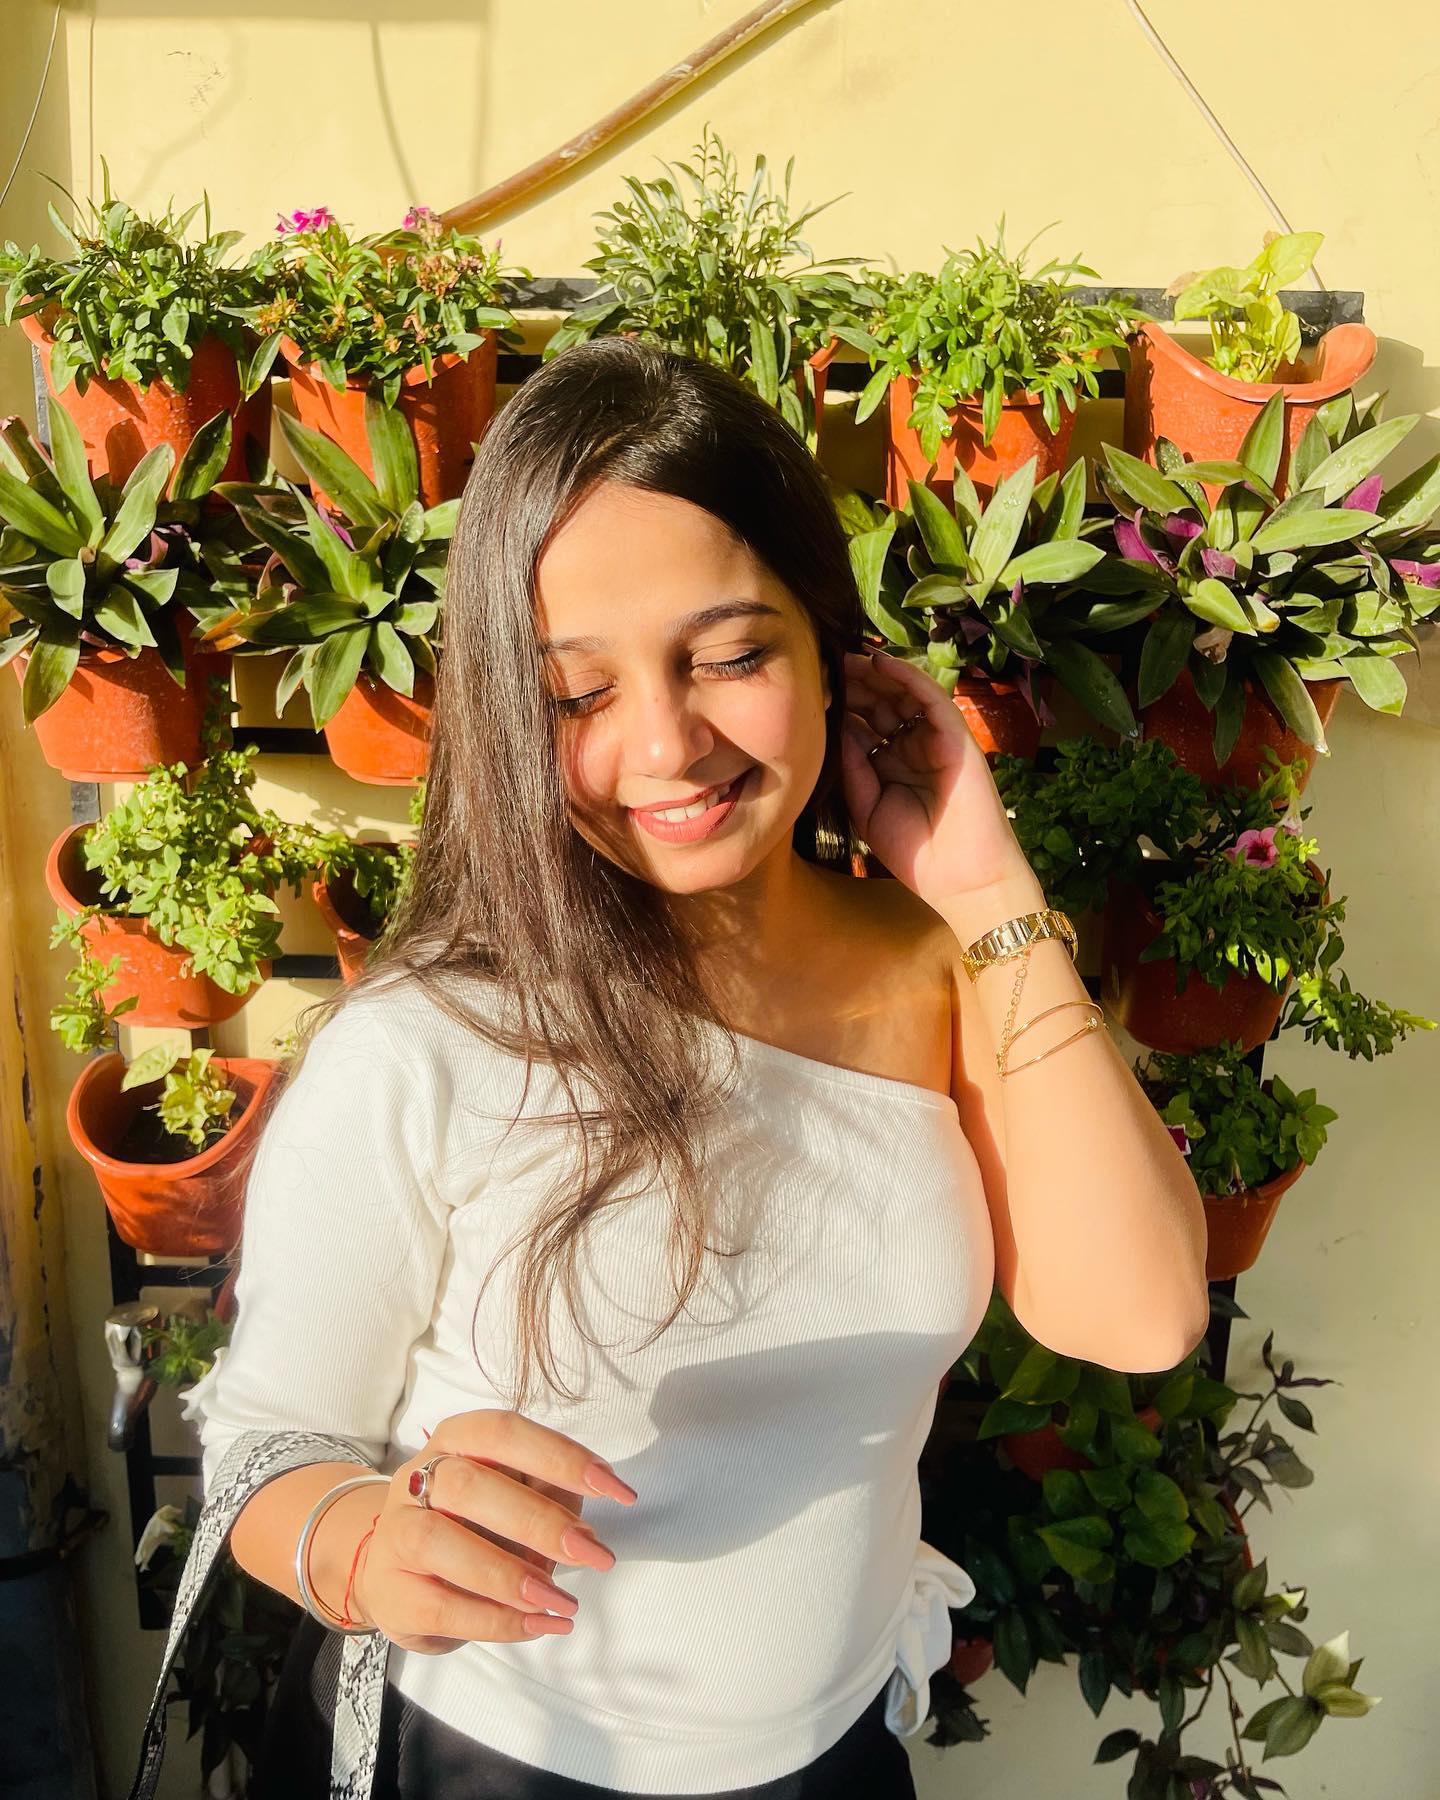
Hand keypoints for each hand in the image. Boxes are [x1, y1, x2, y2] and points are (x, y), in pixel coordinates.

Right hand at [348, 1409, 635, 1654]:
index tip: (616, 1490)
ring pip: (441, 1543)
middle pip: (469, 1485)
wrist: (394, 1574)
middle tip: (594, 1552)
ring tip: (563, 1600)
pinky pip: (441, 1608)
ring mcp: (396, 1535)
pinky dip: (497, 1621)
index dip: (561, 1456)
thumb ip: (551, 1492)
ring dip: (510, 1575)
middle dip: (539, 1521)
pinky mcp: (392, 1594)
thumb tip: (592, 1508)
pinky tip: (540, 1626)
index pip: (504, 1433)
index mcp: (454, 1440)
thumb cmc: (471, 1525)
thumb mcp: (515, 1496)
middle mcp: (417, 1479)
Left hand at [840, 649, 1037, 907]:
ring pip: (902, 693)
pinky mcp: (955, 736)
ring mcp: (934, 738)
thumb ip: (850, 765)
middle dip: (851, 682)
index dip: (837, 705)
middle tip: (820, 663)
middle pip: (879, 702)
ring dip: (873, 673)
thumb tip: (833, 724)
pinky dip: (906, 677)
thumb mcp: (865, 806)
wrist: (960, 879)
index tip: (806, 689)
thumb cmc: (914, 851)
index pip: (861, 723)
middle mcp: (911, 745)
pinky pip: (930, 698)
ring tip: (842, 657)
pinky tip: (879, 663)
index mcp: (889, 761)